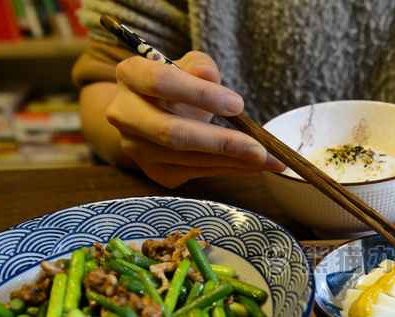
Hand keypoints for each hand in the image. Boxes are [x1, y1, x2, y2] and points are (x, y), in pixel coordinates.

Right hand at [106, 51, 285, 187]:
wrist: (152, 113)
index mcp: (130, 75)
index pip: (162, 82)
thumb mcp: (187, 66)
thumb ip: (200, 67)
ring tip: (269, 160)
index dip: (201, 94)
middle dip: (222, 142)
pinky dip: (229, 169)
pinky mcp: (155, 172)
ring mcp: (137, 148)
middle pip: (174, 133)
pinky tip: (253, 166)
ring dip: (235, 162)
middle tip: (259, 148)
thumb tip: (212, 79)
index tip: (238, 104)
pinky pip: (198, 173)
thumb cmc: (176, 84)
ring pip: (190, 159)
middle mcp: (125, 114)